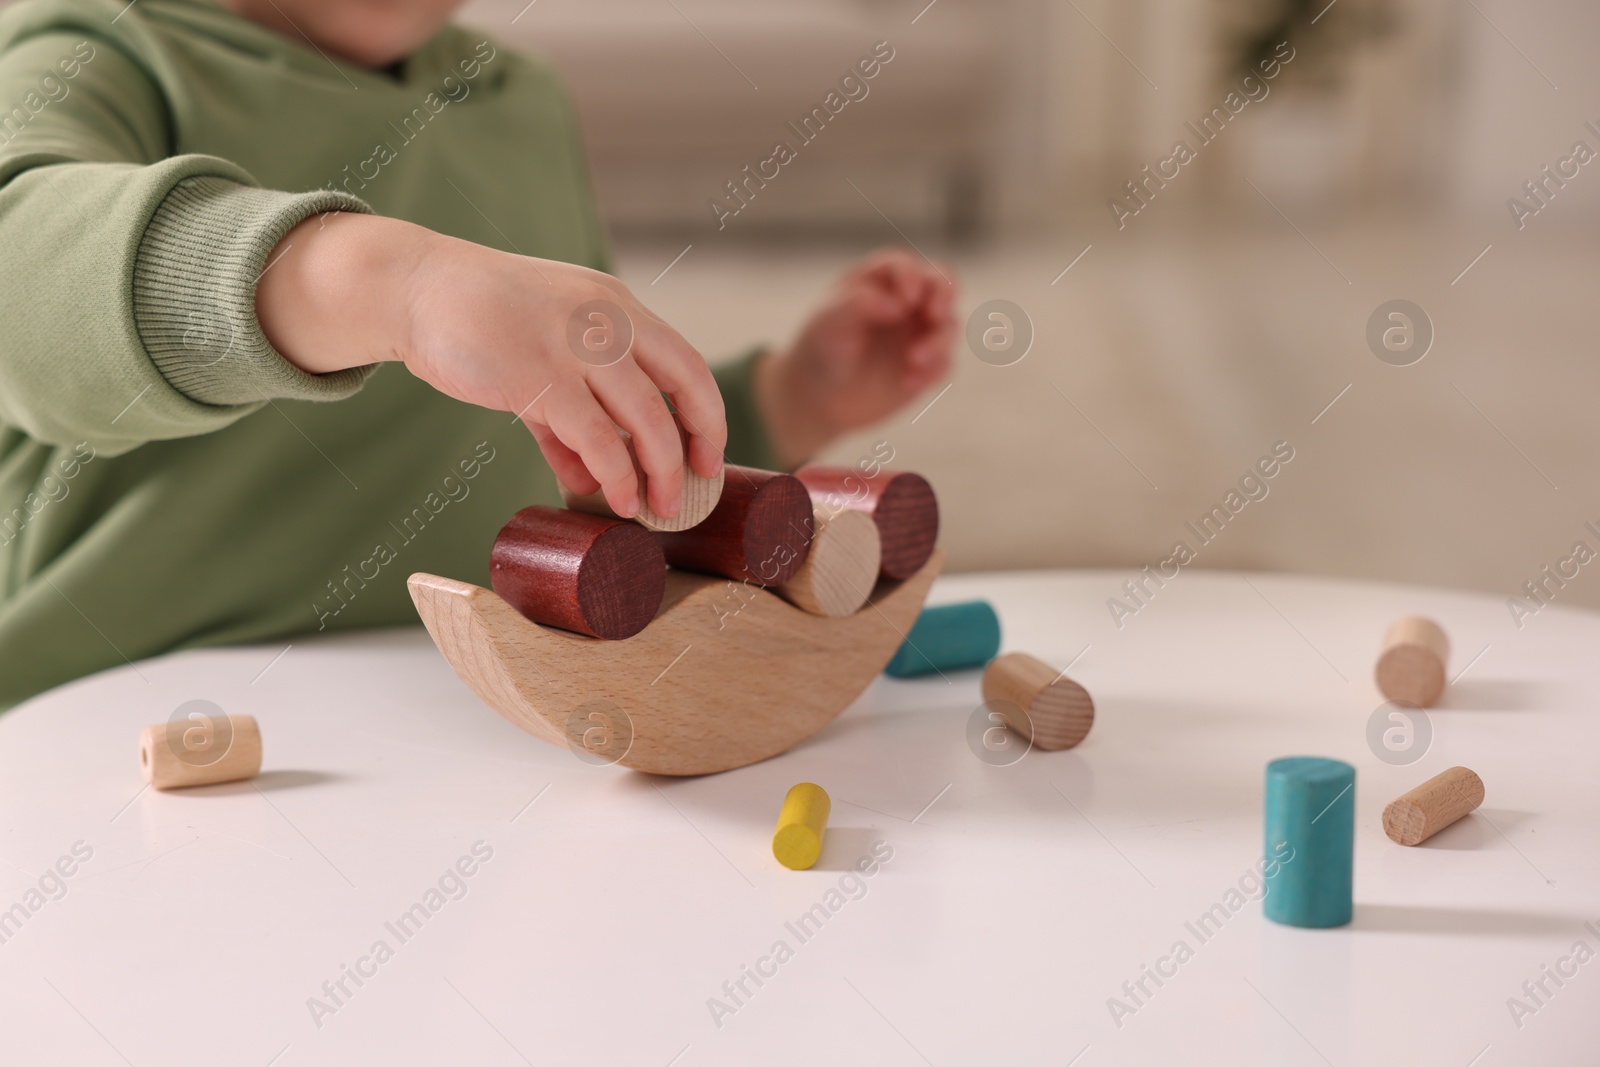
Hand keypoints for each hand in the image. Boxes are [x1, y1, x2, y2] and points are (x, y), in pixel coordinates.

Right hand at [255, 212, 724, 518]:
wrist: (415, 288)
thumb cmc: (478, 322)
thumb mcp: (541, 353)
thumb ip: (569, 415)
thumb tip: (591, 478)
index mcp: (616, 305)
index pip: (686, 362)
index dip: (706, 414)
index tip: (708, 454)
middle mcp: (608, 319)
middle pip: (684, 386)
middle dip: (697, 444)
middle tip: (694, 487)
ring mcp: (575, 345)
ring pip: (645, 418)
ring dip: (659, 472)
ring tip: (656, 508)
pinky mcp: (539, 376)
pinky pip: (597, 439)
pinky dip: (615, 476)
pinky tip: (616, 500)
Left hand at [755, 249, 954, 467]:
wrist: (819, 398)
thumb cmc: (820, 350)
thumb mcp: (828, 323)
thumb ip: (857, 304)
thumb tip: (896, 303)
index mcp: (878, 282)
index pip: (904, 267)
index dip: (911, 277)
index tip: (906, 299)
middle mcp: (905, 302)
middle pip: (940, 284)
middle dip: (945, 295)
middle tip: (936, 314)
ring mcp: (919, 333)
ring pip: (948, 325)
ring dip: (939, 341)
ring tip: (914, 360)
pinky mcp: (926, 365)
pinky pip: (944, 363)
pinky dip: (934, 371)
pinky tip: (909, 382)